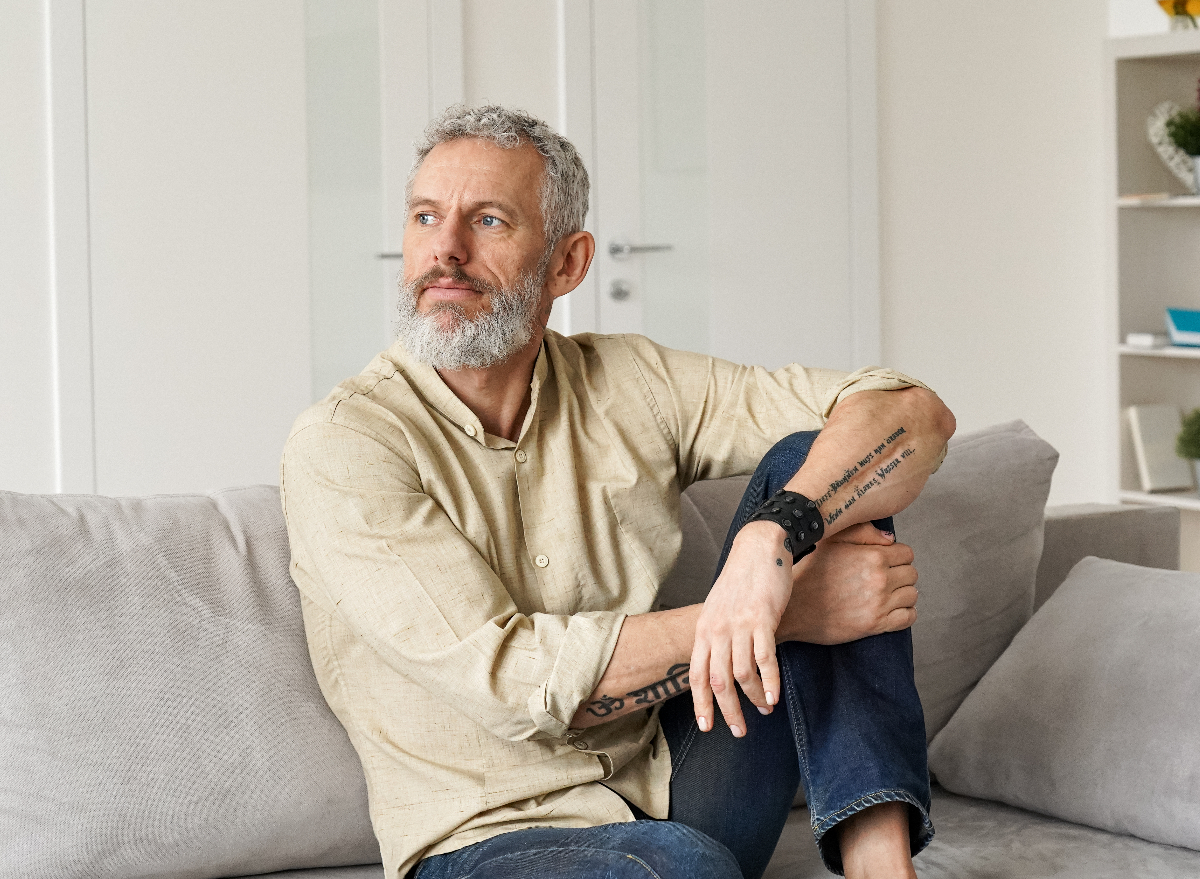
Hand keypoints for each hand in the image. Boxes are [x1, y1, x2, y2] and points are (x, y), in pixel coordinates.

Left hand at [690, 520, 790, 737]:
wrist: (758, 548)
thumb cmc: (741, 580)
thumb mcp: (718, 608)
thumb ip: (717, 636)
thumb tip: (719, 666)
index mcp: (704, 629)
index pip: (696, 675)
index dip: (701, 704)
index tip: (707, 727)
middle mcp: (717, 630)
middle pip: (717, 681)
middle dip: (728, 711)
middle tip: (739, 731)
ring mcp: (739, 625)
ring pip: (742, 675)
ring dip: (753, 699)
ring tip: (764, 711)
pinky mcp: (762, 619)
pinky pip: (764, 659)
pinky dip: (770, 682)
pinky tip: (775, 697)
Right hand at [778, 523, 918, 644]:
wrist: (794, 608)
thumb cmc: (809, 572)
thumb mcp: (831, 541)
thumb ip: (862, 532)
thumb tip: (890, 539)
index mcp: (873, 555)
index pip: (907, 553)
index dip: (896, 556)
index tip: (884, 562)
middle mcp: (880, 579)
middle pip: (911, 574)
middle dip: (900, 574)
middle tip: (882, 579)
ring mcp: (880, 603)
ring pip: (911, 596)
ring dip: (901, 594)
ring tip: (885, 594)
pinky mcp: (876, 625)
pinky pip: (908, 618)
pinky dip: (904, 614)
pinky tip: (890, 610)